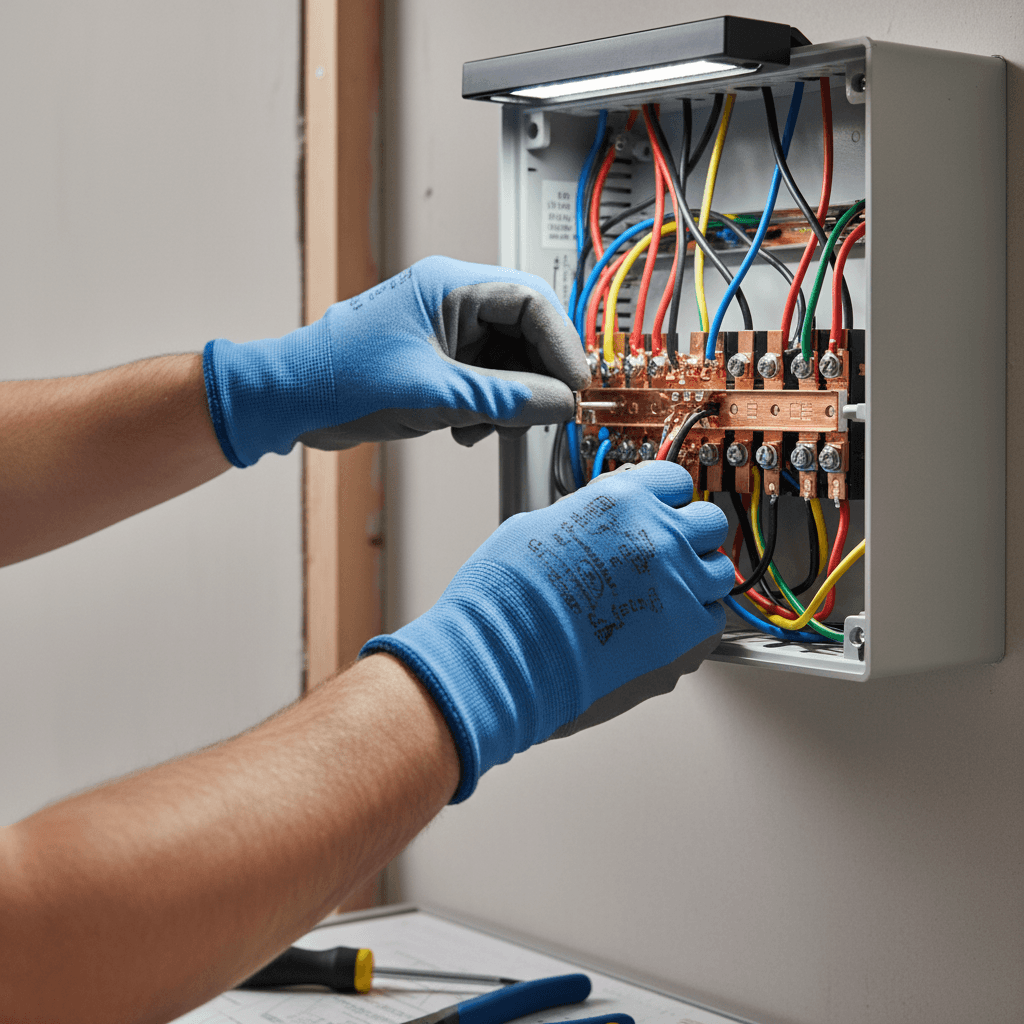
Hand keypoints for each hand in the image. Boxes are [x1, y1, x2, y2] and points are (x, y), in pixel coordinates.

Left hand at [202, 256, 589, 465]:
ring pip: (508, 362)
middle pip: (525, 333)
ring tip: (488, 425)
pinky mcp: (436, 362)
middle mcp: (451, 302)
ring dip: (509, 400)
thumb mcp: (437, 394)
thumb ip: (506, 399)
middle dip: (535, 377)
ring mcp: (443, 333)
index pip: (532, 301)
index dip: (561, 345)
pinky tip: (465, 428)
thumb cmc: (339, 378)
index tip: (575, 385)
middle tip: (543, 412)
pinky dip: (486, 409)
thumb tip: (559, 402)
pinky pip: (484, 381)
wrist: (290, 402)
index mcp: (450, 285)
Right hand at [361, 461, 732, 800]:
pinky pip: (712, 619)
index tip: (665, 508)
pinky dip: (696, 621)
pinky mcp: (684, 635)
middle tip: (671, 551)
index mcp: (622, 499)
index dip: (666, 497)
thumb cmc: (508, 598)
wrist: (506, 655)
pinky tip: (666, 625)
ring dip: (699, 578)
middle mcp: (658, 535)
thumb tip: (595, 521)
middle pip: (708, 521)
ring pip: (720, 571)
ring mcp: (677, 585)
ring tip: (670, 593)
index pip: (675, 480)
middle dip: (691, 534)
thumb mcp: (538, 525)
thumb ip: (585, 516)